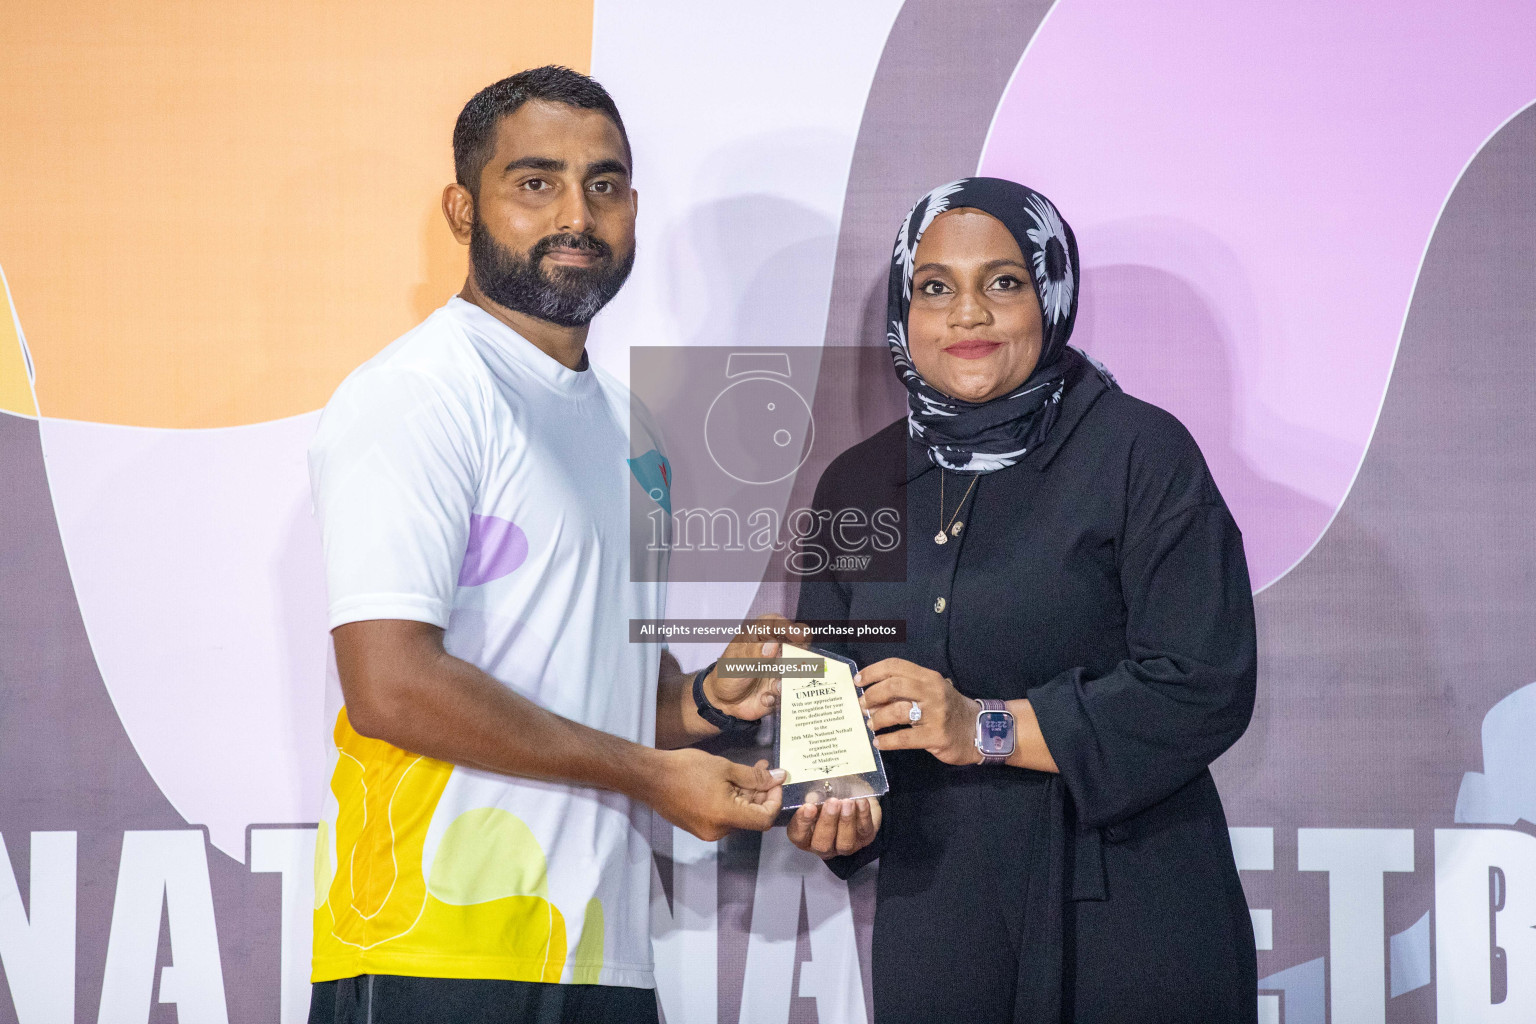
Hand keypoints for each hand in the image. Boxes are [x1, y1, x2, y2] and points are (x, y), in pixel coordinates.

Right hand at [645, 750, 784, 840]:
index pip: (764, 819)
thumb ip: (754, 777)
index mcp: (726, 817)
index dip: (775, 800)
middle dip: (760, 793)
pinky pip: (723, 816)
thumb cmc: (686, 769)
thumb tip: (779, 778)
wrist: (650, 777)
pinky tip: (730, 781)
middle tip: (764, 769)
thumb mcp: (725, 768)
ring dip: (746, 795)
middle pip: (751, 817)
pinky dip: (732, 800)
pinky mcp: (698, 827)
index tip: (775, 782)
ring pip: (737, 815)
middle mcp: (718, 831)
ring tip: (749, 770)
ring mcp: (706, 832)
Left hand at [703, 613, 811, 722]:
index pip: (777, 624)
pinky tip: (765, 699)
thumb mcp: (736, 662)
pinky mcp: (781, 687)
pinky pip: (788, 691)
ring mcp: (780, 669)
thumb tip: (772, 644)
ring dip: (789, 678)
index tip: (798, 634)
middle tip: (798, 662)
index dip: (789, 627)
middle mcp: (774, 651)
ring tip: (776, 686)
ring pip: (797, 669)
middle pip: (796, 644)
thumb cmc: (727, 674)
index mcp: (760, 637)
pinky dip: (779, 695)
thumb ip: (754, 652)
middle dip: (801, 653)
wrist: (723, 702)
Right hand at [786, 794, 880, 859]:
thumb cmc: (832, 793)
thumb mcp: (821, 791)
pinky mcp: (865, 838)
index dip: (802, 823)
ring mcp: (845, 846)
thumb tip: (812, 798)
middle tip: (832, 803)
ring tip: (847, 802)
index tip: (808, 807)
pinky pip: (864, 831)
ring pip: (844, 843)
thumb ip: (814, 796)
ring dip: (846, 821)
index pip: (799, 835)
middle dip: (827, 823)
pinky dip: (863, 815)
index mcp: (806, 835)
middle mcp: (824, 845)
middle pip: (822, 844)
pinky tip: (861, 801)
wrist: (856, 791)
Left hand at [859, 658, 981, 765]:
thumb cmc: (948, 709)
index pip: (895, 666)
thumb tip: (871, 698)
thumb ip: (905, 692)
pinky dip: (887, 741)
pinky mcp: (936, 736)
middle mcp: (932, 691)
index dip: (872, 672)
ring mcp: (936, 714)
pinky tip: (879, 743)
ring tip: (870, 725)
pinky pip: (905, 738)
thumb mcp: (931, 693)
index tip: (857, 682)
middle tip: (861, 706)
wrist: (978, 731)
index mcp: (928, 677)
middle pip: (893, 686)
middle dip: (872, 696)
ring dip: (878, 719)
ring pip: (898, 711)